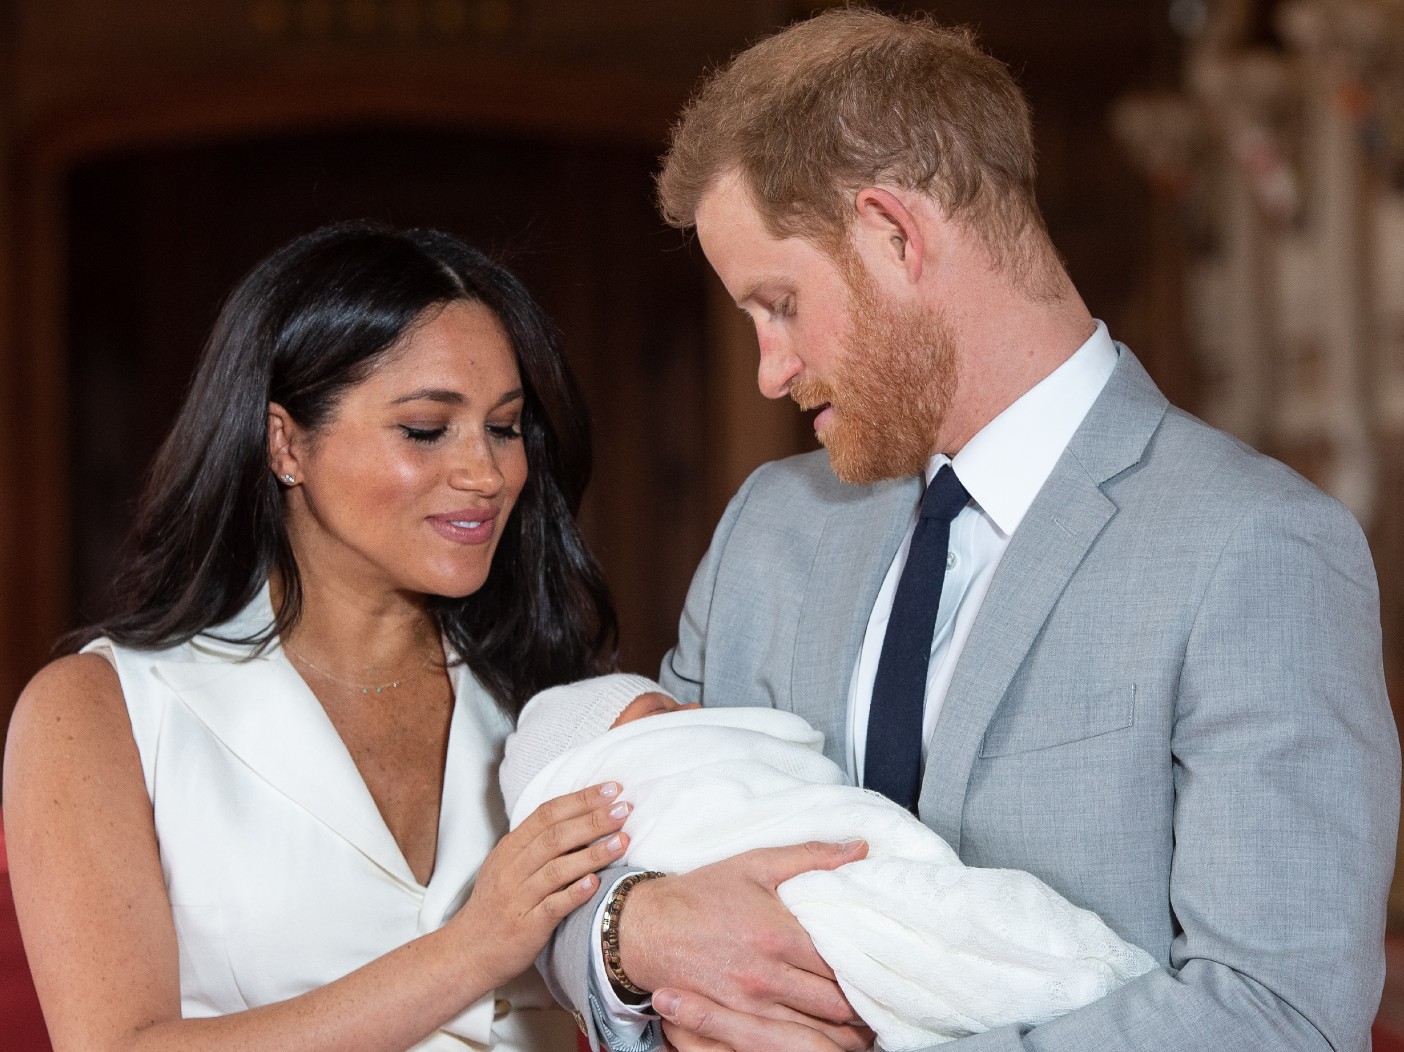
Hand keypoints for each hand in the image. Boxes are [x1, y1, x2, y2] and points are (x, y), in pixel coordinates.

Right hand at [454, 782, 628, 988]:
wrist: (467, 951)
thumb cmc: (496, 906)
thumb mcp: (508, 866)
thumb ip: (538, 844)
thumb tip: (583, 820)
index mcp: (509, 848)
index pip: (547, 814)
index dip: (581, 799)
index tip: (612, 789)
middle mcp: (512, 869)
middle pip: (555, 836)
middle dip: (593, 820)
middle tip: (625, 808)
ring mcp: (518, 898)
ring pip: (557, 869)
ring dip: (593, 853)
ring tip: (623, 840)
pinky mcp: (526, 927)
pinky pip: (552, 907)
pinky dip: (574, 893)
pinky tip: (596, 883)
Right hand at [619, 841, 871, 1047]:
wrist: (645, 928)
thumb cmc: (701, 893)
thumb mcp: (756, 864)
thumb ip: (812, 857)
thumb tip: (860, 848)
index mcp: (779, 935)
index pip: (843, 962)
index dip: (871, 969)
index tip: (888, 967)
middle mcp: (767, 976)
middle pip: (836, 1005)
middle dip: (866, 1007)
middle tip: (886, 1002)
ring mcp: (750, 1006)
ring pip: (816, 1034)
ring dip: (846, 1033)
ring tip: (868, 1027)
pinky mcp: (734, 1022)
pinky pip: (784, 1045)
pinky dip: (812, 1045)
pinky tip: (828, 1039)